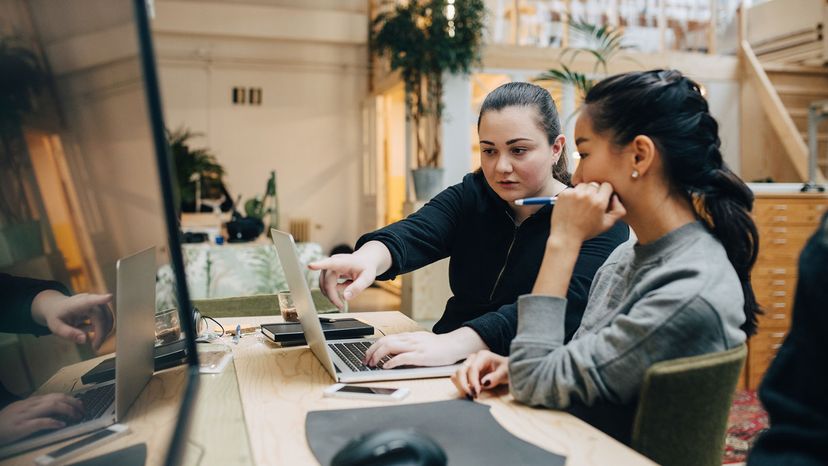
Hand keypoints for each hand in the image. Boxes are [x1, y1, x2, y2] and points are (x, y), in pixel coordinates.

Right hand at [0, 394, 83, 445]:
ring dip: (68, 410)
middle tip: (83, 409)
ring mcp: (24, 416)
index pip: (54, 396)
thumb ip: (34, 408)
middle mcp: (28, 406)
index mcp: (29, 402)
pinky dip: (53, 423)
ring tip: (76, 416)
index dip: (70, 398)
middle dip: (73, 403)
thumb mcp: (19, 411)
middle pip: (56, 398)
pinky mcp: (20, 427)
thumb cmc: (3, 423)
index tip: (80, 403)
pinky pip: (39, 422)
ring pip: (51, 406)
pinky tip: (62, 425)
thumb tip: (53, 408)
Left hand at [30, 291, 113, 349]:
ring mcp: (97, 303)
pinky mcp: (101, 307)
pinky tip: (95, 335)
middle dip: (102, 333)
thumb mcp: (56, 327)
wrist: (58, 306)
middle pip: (102, 317)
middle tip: (95, 347)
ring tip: (95, 343)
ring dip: (104, 332)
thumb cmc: (57, 316)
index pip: (89, 301)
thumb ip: (69, 333)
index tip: (109, 297)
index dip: (100, 299)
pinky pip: (107, 320)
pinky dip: (104, 330)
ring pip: (108, 319)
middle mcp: (89, 300)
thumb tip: (84, 339)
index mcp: (76, 304)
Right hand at [308, 254, 376, 308]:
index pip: (330, 263)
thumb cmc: (366, 268)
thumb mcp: (367, 278)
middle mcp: (333, 263)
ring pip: (324, 285)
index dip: (319, 265)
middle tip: (341, 307)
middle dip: (332, 296)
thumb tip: (345, 297)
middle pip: (327, 283)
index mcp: (343, 262)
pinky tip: (345, 285)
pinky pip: (326, 284)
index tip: (310, 265)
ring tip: (348, 291)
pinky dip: (334, 290)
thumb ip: (357, 287)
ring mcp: (328, 267)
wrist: (365, 260)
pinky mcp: (326, 272)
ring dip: (333, 293)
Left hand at [363, 330, 480, 368]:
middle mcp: (409, 339)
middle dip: (371, 351)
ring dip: (377, 356)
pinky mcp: (420, 356)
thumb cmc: (437, 346)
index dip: (373, 347)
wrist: (453, 345)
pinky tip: (386, 367)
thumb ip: (406, 345)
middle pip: (383, 341)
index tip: (367, 355)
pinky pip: (402, 357)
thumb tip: (392, 353)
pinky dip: (391, 362)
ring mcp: (414, 347)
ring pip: (389, 347)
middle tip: (365, 361)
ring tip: (372, 364)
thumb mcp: (419, 341)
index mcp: (408, 336)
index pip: (385, 338)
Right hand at [451, 350, 508, 398]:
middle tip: (471, 396)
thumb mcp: (505, 373)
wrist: (506, 368)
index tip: (476, 393)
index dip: (472, 382)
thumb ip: (495, 377)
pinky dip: (460, 387)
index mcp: (483, 356)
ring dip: (461, 387)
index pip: (472, 368)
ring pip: (456, 375)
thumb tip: (483, 383)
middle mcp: (473, 358)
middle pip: (460, 371)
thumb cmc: (506, 369)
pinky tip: (470, 392)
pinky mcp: (465, 372)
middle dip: (463, 385)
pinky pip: (457, 379)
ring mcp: (468, 364)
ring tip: (471, 395)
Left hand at [550, 182, 625, 243]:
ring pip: (583, 185)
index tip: (602, 198)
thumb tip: (615, 198)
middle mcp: (587, 196)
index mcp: (599, 202)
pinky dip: (573, 195)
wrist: (566, 235)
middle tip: (590, 203)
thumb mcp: (607, 224)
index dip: (606, 192)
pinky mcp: (564, 194)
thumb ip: (618, 210)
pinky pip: (572, 189)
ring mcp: (574, 194)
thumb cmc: (586, 231)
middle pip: (595, 184)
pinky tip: (573, 206)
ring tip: (581, 204)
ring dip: (584, 192)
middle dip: (594, 192)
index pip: (607, 185)